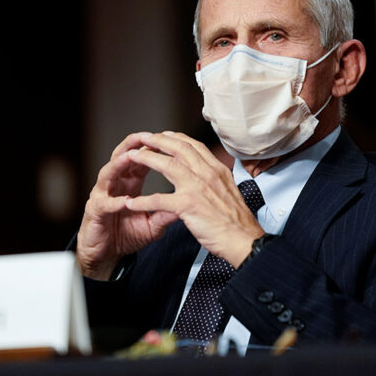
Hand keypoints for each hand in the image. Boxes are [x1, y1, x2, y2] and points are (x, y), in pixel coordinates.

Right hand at [77, 132, 178, 279]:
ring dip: (119, 165)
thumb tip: (188, 204)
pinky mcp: (95, 212)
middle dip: (132, 145)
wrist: (107, 254)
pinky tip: (124, 200)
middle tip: (144, 136)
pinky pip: (104, 204)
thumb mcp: (153, 223)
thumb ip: (167, 212)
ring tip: (130, 157)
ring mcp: (102, 196)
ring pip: (108, 174)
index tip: (165, 140)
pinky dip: (114, 201)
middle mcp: (115, 184)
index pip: (141, 159)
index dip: (151, 148)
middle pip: (121, 157)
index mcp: (130, 182)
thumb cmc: (127, 234)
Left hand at [124, 131, 263, 266]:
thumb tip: (210, 174)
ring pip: (168, 165)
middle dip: (158, 140)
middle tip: (143, 138)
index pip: (195, 146)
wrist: (244, 239)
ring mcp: (197, 188)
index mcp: (217, 170)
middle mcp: (208, 174)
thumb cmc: (237, 221)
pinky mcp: (188, 205)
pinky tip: (131, 202)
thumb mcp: (230, 190)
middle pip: (179, 149)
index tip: (165, 135)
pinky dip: (143, 201)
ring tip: (131, 157)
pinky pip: (159, 200)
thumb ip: (217, 179)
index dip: (177, 138)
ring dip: (147, 159)